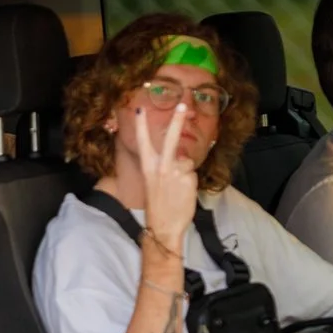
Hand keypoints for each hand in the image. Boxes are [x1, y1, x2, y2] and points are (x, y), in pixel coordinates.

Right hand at [132, 102, 198, 251]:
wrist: (164, 226)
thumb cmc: (158, 206)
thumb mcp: (154, 183)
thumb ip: (163, 167)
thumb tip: (179, 157)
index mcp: (148, 167)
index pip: (143, 142)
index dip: (141, 125)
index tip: (139, 109)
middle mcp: (161, 166)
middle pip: (171, 139)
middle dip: (176, 121)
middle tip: (183, 105)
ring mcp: (176, 172)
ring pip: (186, 162)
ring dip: (185, 173)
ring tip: (177, 190)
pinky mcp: (189, 178)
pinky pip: (193, 173)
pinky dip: (190, 182)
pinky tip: (183, 194)